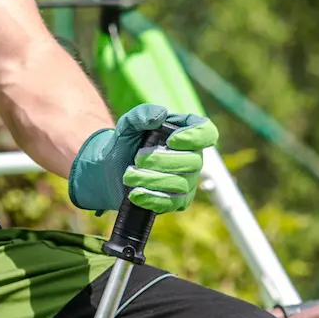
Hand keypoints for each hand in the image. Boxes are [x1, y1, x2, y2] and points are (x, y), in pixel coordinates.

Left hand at [68, 104, 218, 214]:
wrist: (111, 169)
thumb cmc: (126, 142)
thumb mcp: (128, 124)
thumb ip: (142, 114)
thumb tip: (161, 115)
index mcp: (187, 133)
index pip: (207, 132)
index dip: (194, 137)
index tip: (170, 140)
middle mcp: (194, 157)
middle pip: (193, 162)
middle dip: (161, 161)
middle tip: (136, 159)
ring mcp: (189, 181)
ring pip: (181, 184)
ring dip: (151, 180)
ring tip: (128, 176)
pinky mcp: (179, 201)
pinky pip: (173, 203)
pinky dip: (152, 198)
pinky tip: (134, 193)